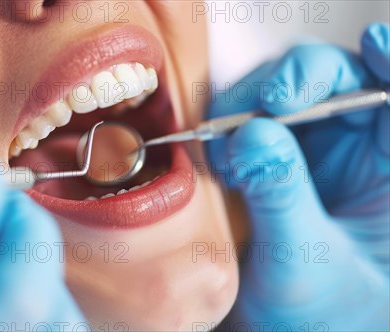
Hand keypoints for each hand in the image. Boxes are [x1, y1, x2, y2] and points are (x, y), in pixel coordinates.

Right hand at [208, 23, 388, 330]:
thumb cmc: (320, 324)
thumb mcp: (302, 265)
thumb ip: (280, 197)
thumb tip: (251, 134)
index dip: (388, 64)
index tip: (373, 47)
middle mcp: (356, 159)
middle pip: (337, 85)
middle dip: (298, 83)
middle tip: (265, 105)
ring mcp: (311, 159)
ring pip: (286, 100)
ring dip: (253, 107)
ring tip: (228, 144)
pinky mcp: (272, 166)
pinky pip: (251, 126)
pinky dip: (231, 128)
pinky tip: (220, 152)